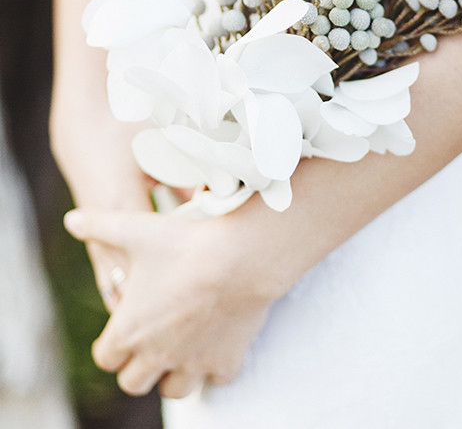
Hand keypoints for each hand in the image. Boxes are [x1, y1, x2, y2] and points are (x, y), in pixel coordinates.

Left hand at [64, 209, 270, 397]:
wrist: (241, 256)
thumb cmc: (186, 244)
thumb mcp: (136, 229)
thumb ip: (99, 225)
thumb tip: (72, 219)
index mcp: (129, 330)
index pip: (106, 359)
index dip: (110, 345)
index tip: (122, 328)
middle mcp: (157, 355)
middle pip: (134, 383)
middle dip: (138, 365)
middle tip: (149, 340)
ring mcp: (193, 362)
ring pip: (174, 390)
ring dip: (172, 373)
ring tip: (179, 348)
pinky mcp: (225, 361)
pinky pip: (216, 378)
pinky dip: (213, 366)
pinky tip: (215, 342)